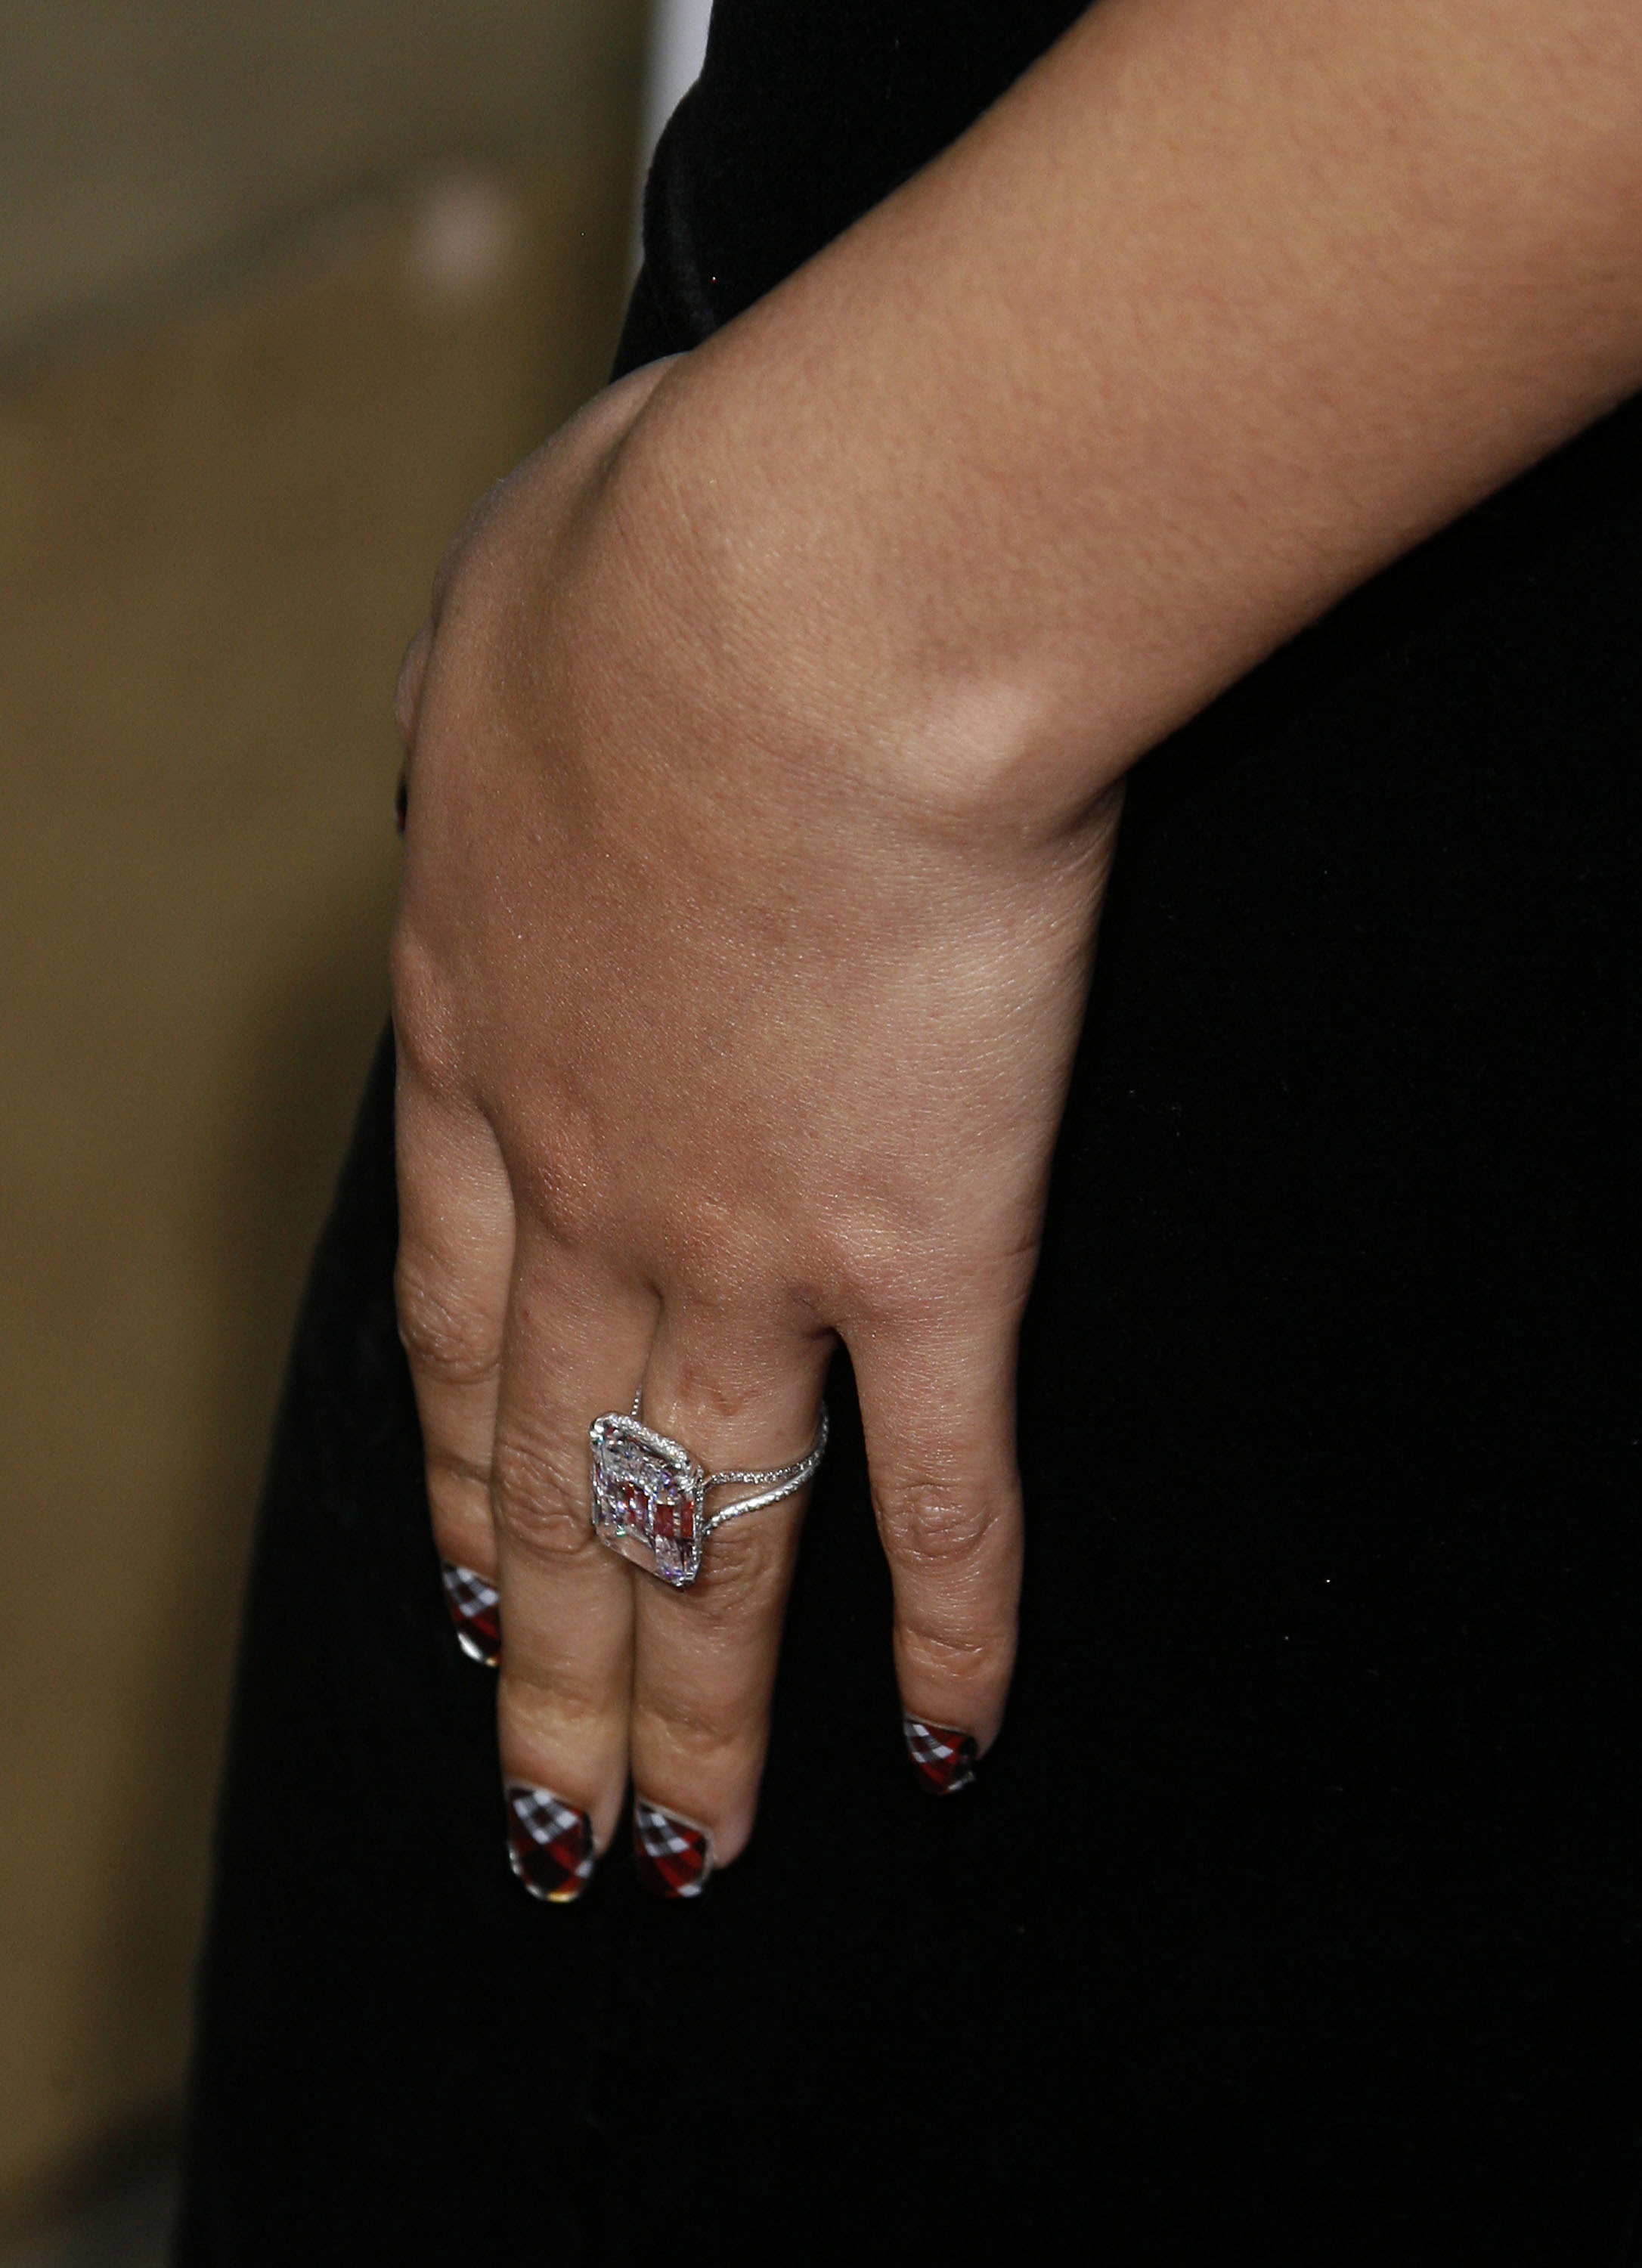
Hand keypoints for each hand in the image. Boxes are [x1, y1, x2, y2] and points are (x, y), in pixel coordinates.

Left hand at [391, 358, 1119, 1896]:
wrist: (808, 605)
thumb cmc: (654, 565)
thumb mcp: (485, 636)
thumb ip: (465, 738)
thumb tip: (466, 750)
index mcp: (481, 1050)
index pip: (451, 1331)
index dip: (461, 1488)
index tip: (470, 1596)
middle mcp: (596, 1197)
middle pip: (558, 1487)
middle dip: (549, 1674)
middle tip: (544, 1822)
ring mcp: (751, 1246)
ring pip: (707, 1540)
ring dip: (697, 1716)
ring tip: (687, 1865)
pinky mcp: (926, 1250)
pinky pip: (937, 1478)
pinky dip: (948, 1616)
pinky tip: (949, 1739)